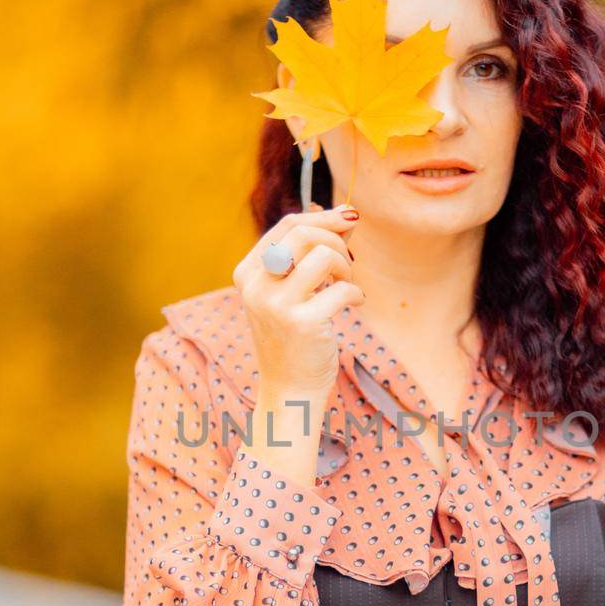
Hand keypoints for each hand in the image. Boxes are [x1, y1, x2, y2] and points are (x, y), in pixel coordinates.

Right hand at [232, 202, 363, 396]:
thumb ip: (312, 254)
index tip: (349, 219)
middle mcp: (256, 286)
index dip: (323, 217)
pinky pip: (342, 289)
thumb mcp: (294, 290)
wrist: (290, 388)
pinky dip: (356, 294)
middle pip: (303, 233)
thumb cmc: (295, 337)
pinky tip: (355, 305)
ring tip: (348, 285)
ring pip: (323, 255)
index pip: (287, 226)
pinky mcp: (302, 323)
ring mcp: (276, 305)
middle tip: (348, 264)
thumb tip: (347, 217)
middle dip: (336, 240)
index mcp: (248, 273)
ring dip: (346, 266)